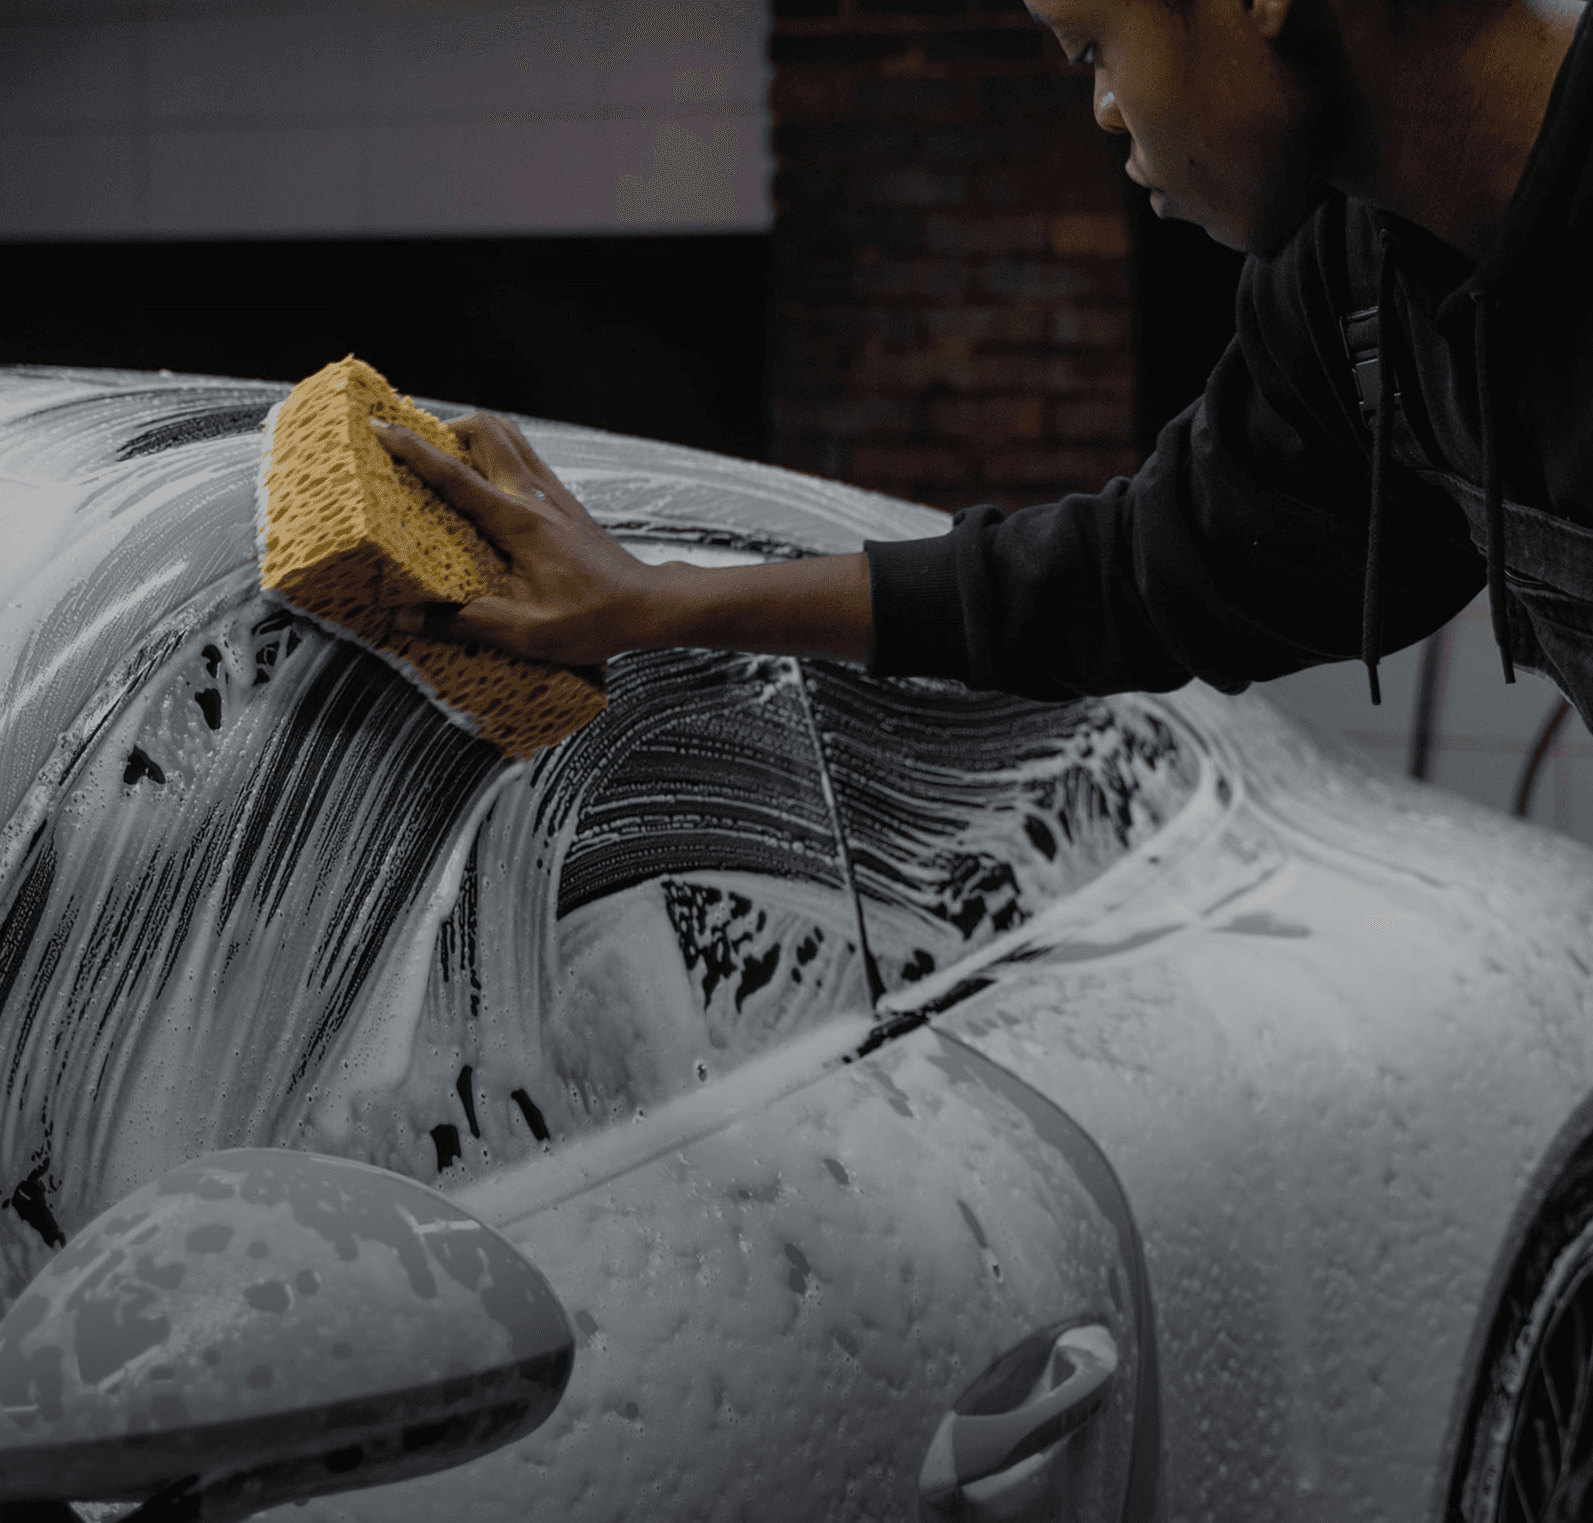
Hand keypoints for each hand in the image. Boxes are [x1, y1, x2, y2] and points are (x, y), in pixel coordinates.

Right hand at [372, 411, 653, 665]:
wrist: (646, 607)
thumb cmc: (593, 619)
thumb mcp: (523, 632)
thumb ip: (462, 622)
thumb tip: (408, 618)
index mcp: (519, 522)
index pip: (455, 475)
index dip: (413, 451)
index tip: (380, 429)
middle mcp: (535, 496)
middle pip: (485, 430)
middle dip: (443, 429)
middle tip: (413, 451)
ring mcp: (553, 494)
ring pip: (508, 436)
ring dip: (473, 437)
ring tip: (444, 460)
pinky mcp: (564, 502)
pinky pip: (524, 458)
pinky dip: (497, 455)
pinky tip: (484, 485)